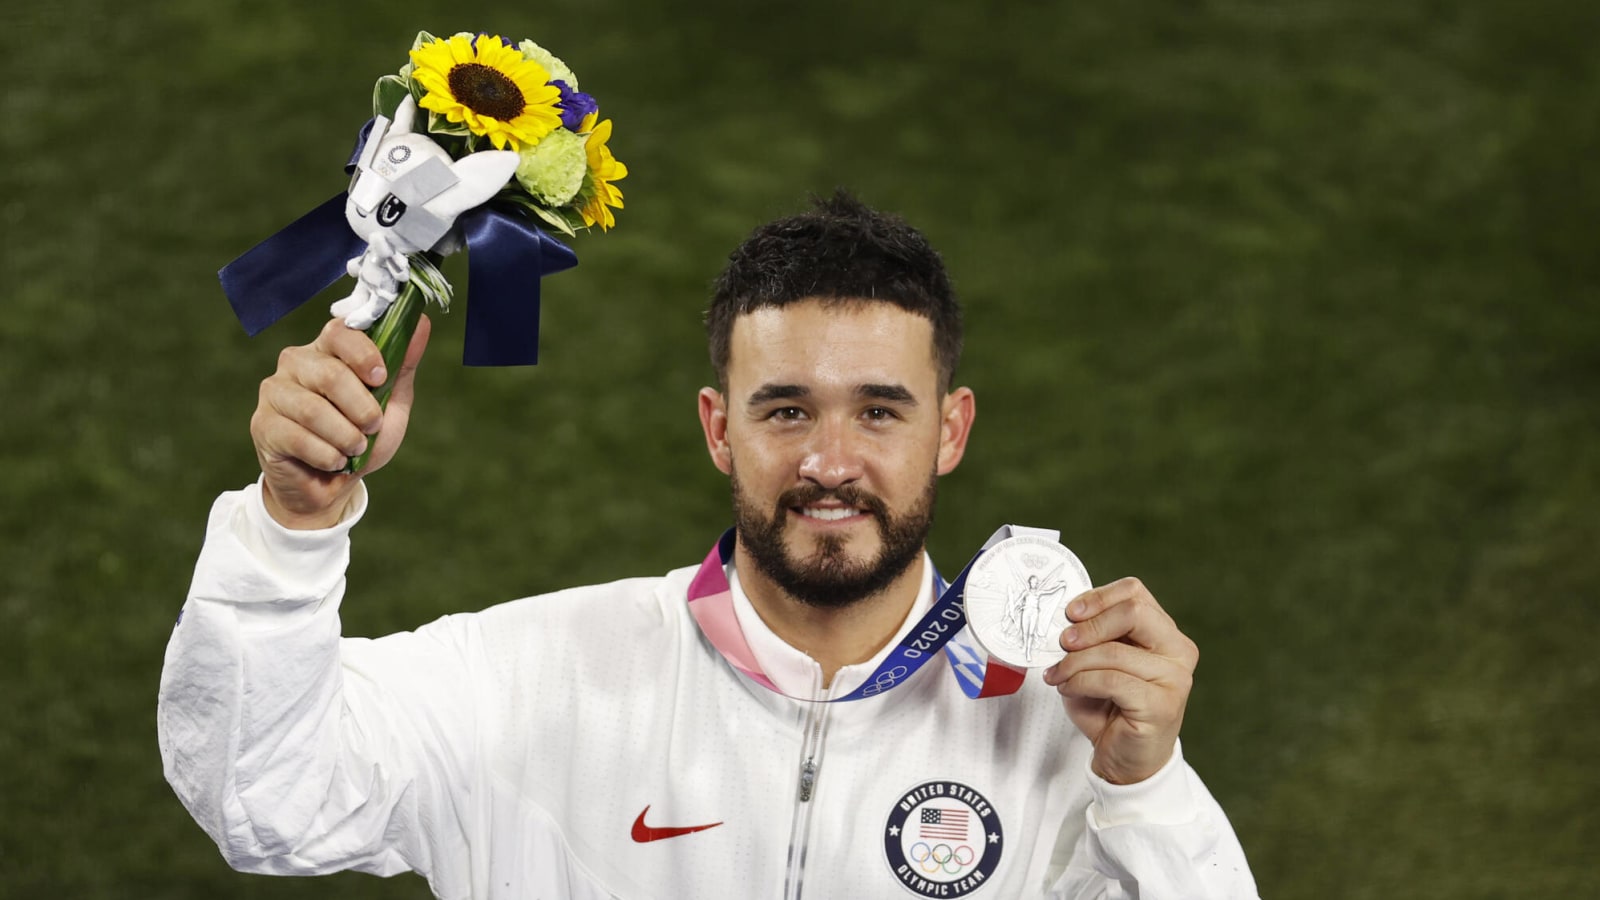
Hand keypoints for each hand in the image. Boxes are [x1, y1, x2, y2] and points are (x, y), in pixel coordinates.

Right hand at [249, 315, 431, 529]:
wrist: (331, 485)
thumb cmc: (360, 437)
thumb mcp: (390, 402)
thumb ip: (402, 364)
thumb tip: (423, 323)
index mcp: (327, 349)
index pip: (339, 331)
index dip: (363, 354)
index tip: (381, 378)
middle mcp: (296, 363)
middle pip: (330, 374)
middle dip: (362, 409)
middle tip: (372, 427)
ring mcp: (275, 392)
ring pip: (314, 410)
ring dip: (346, 436)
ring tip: (354, 449)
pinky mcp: (263, 424)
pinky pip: (298, 437)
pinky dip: (327, 455)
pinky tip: (334, 461)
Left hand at [1042, 577, 1198, 783]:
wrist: (1124, 759)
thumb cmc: (1109, 708)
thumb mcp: (1096, 662)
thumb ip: (1089, 636)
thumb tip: (1063, 620)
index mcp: (1164, 633)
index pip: (1134, 592)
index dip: (1098, 598)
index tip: (1070, 614)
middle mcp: (1178, 651)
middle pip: (1133, 612)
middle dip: (1089, 625)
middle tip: (1062, 642)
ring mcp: (1175, 678)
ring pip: (1114, 651)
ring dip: (1074, 662)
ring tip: (1058, 675)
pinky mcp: (1162, 705)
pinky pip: (1111, 680)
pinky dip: (1080, 682)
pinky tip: (1067, 689)